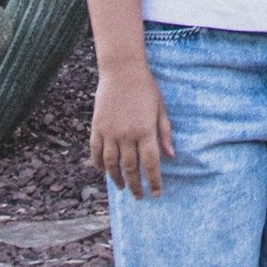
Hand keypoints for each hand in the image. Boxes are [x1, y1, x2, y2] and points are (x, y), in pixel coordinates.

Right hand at [88, 58, 175, 194]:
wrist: (122, 70)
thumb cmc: (146, 88)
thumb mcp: (161, 109)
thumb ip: (164, 133)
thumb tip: (170, 157)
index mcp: (146, 130)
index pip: (151, 163)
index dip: (153, 181)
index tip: (156, 193)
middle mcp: (127, 134)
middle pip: (130, 168)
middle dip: (135, 185)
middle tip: (139, 196)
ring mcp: (110, 131)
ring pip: (111, 164)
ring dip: (116, 178)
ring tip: (122, 187)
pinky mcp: (97, 127)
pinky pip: (95, 151)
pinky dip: (99, 164)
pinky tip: (104, 171)